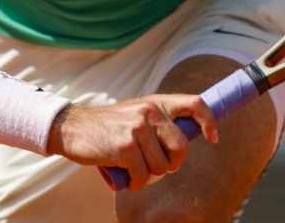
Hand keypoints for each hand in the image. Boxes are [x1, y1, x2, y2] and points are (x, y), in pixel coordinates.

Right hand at [48, 95, 218, 191]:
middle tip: (156, 167)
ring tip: (133, 168)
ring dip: (149, 175)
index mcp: (156, 102)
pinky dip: (135, 183)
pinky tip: (125, 177)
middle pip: (182, 148)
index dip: (209, 122)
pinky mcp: (125, 147)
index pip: (195, 104)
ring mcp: (137, 128)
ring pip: (162, 166)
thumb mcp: (136, 113)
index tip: (212, 138)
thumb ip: (158, 122)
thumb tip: (183, 143)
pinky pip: (143, 176)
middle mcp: (150, 111)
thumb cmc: (108, 126)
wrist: (72, 127)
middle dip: (172, 164)